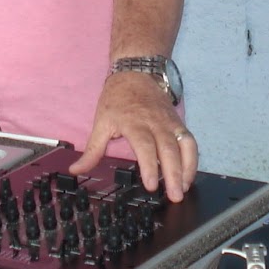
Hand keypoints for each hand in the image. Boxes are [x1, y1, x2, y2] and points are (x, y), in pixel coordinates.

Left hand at [68, 72, 196, 201]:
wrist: (136, 73)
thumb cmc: (117, 98)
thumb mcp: (101, 122)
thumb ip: (92, 150)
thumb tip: (76, 170)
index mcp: (134, 122)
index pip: (145, 147)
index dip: (150, 167)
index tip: (152, 185)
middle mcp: (156, 123)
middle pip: (169, 150)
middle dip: (174, 174)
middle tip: (175, 196)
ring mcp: (170, 123)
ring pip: (184, 146)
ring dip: (187, 169)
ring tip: (184, 188)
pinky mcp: (178, 123)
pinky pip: (190, 142)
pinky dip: (192, 159)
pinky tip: (189, 175)